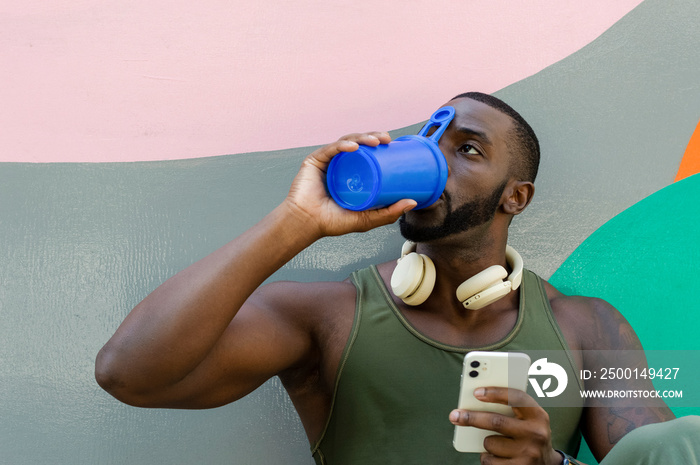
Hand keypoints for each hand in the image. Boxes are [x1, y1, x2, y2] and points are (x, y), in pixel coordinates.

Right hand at [283, 132, 416, 237]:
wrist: (307, 223)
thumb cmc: (333, 222)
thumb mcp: (366, 219)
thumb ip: (388, 213)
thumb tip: (414, 202)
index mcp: (351, 173)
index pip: (367, 154)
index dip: (380, 145)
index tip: (394, 144)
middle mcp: (340, 164)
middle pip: (358, 144)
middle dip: (373, 137)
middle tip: (387, 139)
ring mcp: (327, 161)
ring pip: (346, 142)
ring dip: (362, 137)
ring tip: (374, 141)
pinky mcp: (315, 160)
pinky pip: (330, 149)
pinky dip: (343, 145)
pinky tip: (353, 146)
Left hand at [449, 387, 561, 464]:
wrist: (546, 464)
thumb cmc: (529, 434)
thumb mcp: (528, 419)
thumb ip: (510, 408)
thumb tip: (477, 400)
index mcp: (538, 415)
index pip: (516, 398)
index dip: (495, 393)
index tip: (476, 392)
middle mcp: (535, 434)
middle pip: (496, 422)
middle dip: (472, 418)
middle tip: (455, 415)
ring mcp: (528, 453)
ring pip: (490, 442)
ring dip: (485, 442)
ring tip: (496, 443)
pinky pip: (489, 460)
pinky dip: (486, 457)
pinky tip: (495, 456)